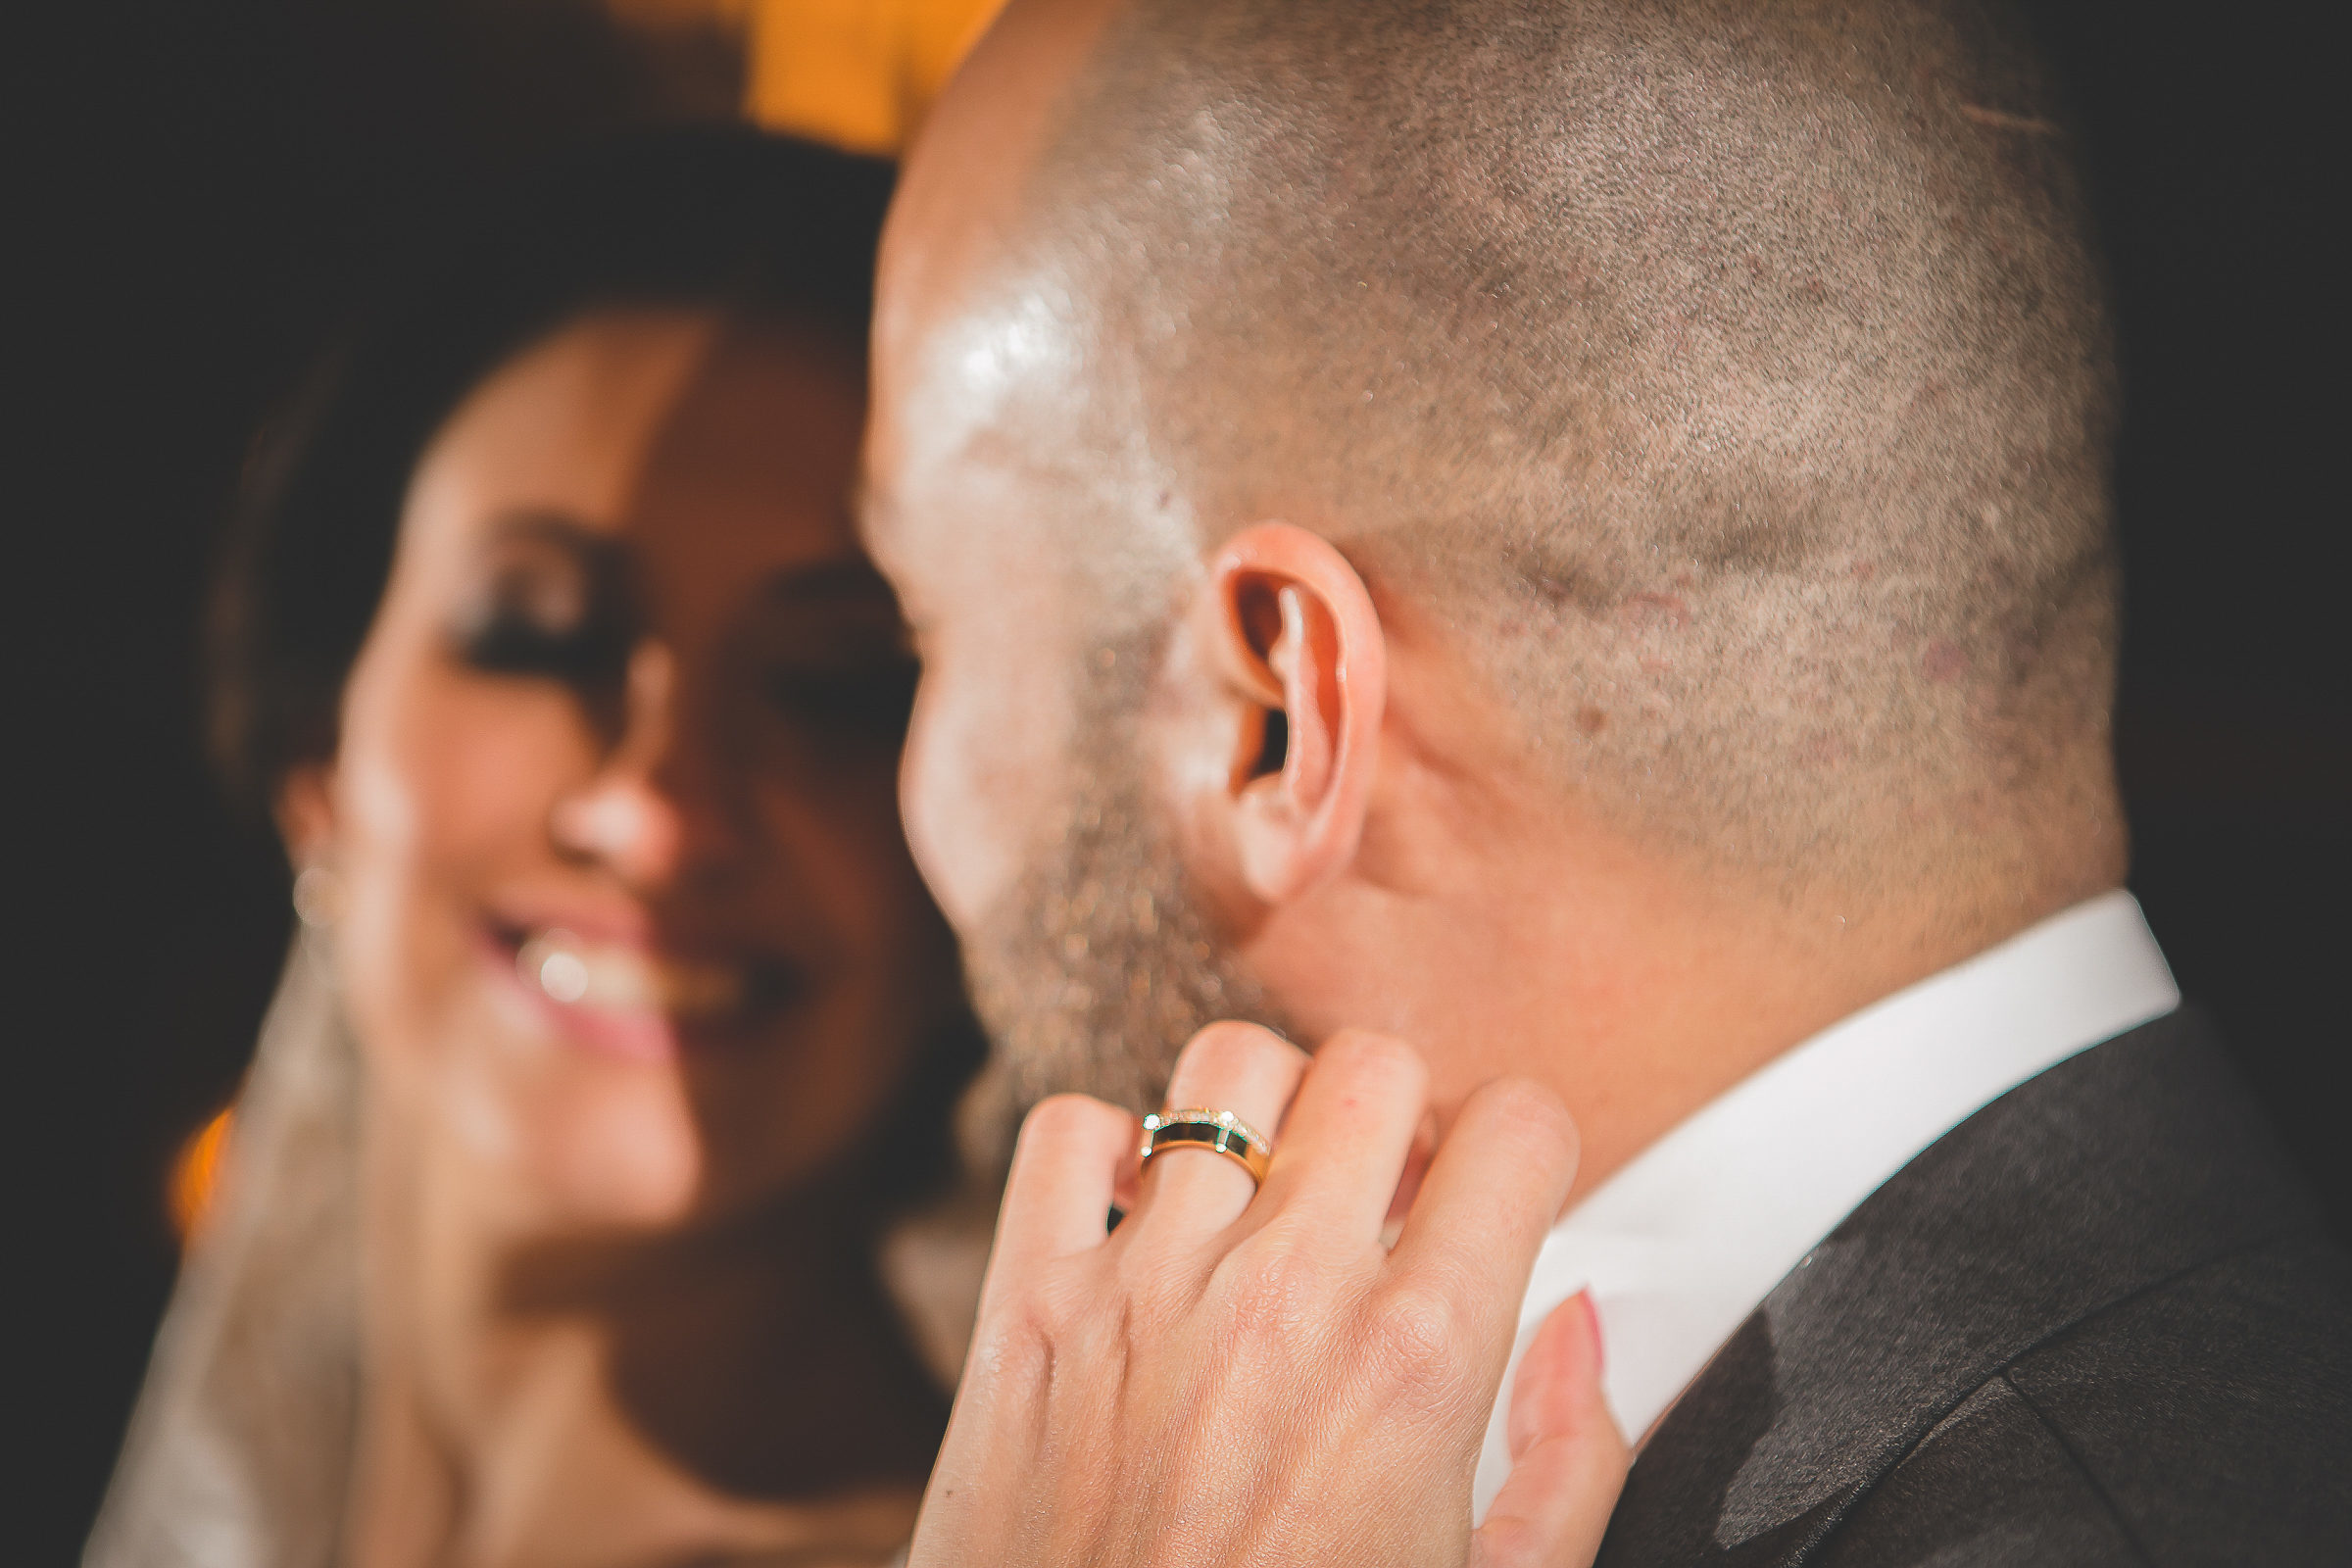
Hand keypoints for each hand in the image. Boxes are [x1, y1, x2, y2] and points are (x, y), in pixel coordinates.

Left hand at [906, 1022, 1627, 1566]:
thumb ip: (1567, 1459)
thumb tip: (1576, 1328)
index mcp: (1416, 1364)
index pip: (1518, 1128)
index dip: (1527, 1151)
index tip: (1500, 1192)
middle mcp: (1282, 1297)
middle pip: (1376, 1067)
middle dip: (1404, 1114)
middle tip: (1391, 1194)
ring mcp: (1144, 1289)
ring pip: (1228, 1064)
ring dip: (1268, 1107)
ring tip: (1272, 1188)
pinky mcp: (1025, 1308)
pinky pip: (1067, 1131)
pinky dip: (1107, 1148)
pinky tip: (1143, 1218)